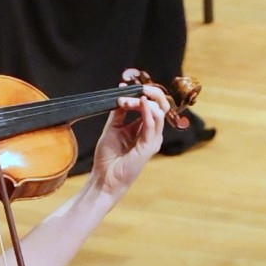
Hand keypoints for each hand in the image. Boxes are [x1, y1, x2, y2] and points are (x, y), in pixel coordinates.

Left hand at [90, 68, 171, 198]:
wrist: (104, 178)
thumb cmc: (108, 157)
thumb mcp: (112, 128)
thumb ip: (119, 112)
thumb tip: (122, 92)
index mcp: (145, 129)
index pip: (152, 104)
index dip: (140, 93)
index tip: (124, 87)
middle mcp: (152, 133)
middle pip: (161, 106)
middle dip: (149, 92)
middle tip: (135, 87)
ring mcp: (152, 140)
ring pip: (158, 111)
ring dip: (142, 101)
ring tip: (127, 99)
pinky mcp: (149, 147)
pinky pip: (152, 124)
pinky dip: (147, 111)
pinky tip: (140, 101)